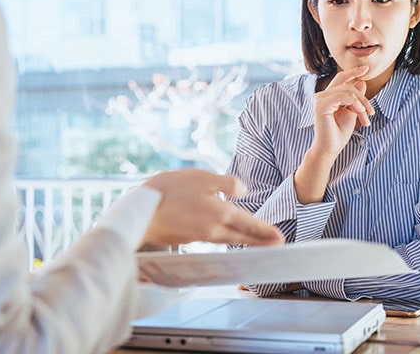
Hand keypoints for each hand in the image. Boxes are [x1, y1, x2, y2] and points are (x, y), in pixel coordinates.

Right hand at [141, 169, 283, 246]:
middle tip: (276, 243)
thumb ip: (226, 184)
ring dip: (243, 239)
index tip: (280, 238)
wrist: (140, 212)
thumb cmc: (169, 191)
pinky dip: (222, 236)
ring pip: (226, 238)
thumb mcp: (201, 177)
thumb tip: (243, 191)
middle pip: (241, 236)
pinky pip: (211, 238)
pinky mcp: (185, 238)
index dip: (265, 231)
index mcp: (220, 214)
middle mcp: (212, 230)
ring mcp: (198, 236)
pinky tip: (221, 232)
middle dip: (260, 240)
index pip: (249, 224)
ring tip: (253, 239)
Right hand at [311, 66, 373, 157]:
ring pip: (348, 91)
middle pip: (348, 85)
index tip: (366, 68)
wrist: (331, 148)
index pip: (340, 78)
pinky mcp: (321, 105)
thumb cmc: (339, 133)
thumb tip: (361, 81)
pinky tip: (360, 113)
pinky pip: (343, 96)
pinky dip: (355, 103)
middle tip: (371, 113)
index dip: (353, 72)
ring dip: (361, 104)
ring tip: (365, 117)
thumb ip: (355, 98)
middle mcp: (321, 95)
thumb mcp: (352, 112)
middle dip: (363, 98)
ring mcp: (319, 99)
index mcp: (327, 96)